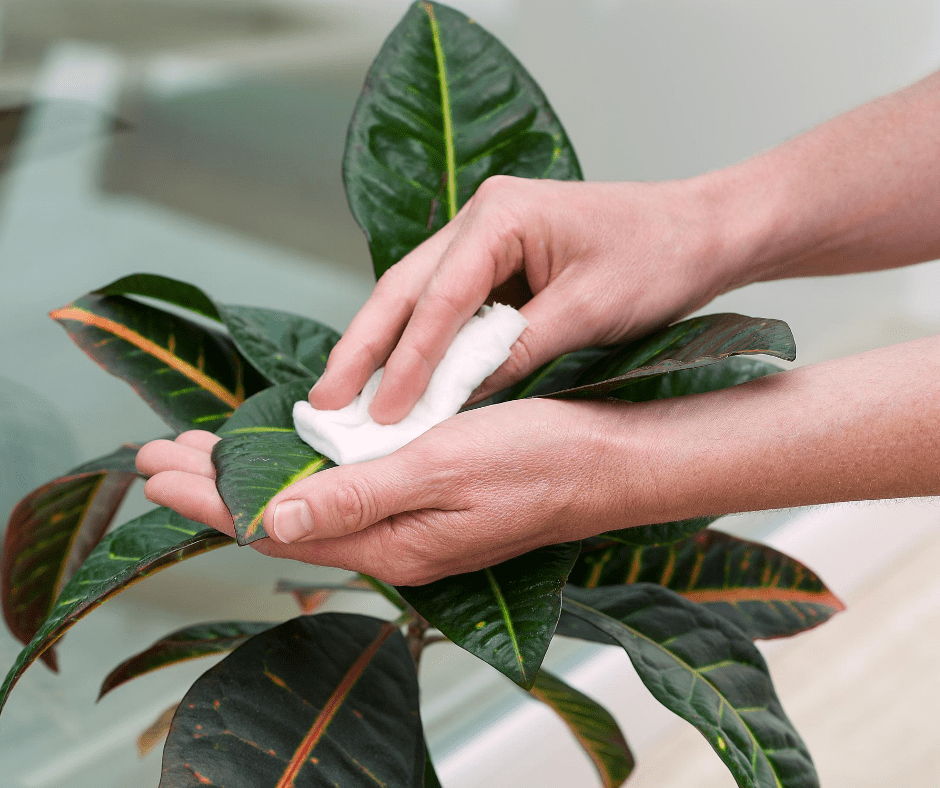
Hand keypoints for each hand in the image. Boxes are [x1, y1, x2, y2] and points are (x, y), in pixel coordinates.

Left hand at [136, 398, 645, 585]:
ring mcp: (408, 523)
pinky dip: (303, 472)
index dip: (211, 499)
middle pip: (283, 519)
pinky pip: (344, 492)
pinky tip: (289, 458)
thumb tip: (272, 524)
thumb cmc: (534, 461)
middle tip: (155, 456)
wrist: (601, 461)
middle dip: (214, 488)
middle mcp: (391, 542)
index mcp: (391, 544)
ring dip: (253, 478)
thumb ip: (359, 500)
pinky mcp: (424, 500)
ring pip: (311, 504)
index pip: (277, 527)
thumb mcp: (444, 471)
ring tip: (201, 456)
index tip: (158, 470)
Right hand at [309, 175, 737, 423]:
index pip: (438, 299)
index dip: (407, 361)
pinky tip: (398, 379)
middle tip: (323, 405)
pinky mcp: (495, 261)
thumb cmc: (656, 259)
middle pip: (402, 289)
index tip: (381, 414)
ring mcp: (483, 237)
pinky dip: (420, 344)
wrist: (699, 232)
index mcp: (501, 216)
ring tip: (345, 398)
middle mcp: (480, 219)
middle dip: (361, 349)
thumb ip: (518, 353)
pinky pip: (443, 306)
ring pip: (414, 297)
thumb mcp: (589, 313)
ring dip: (381, 348)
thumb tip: (458, 400)